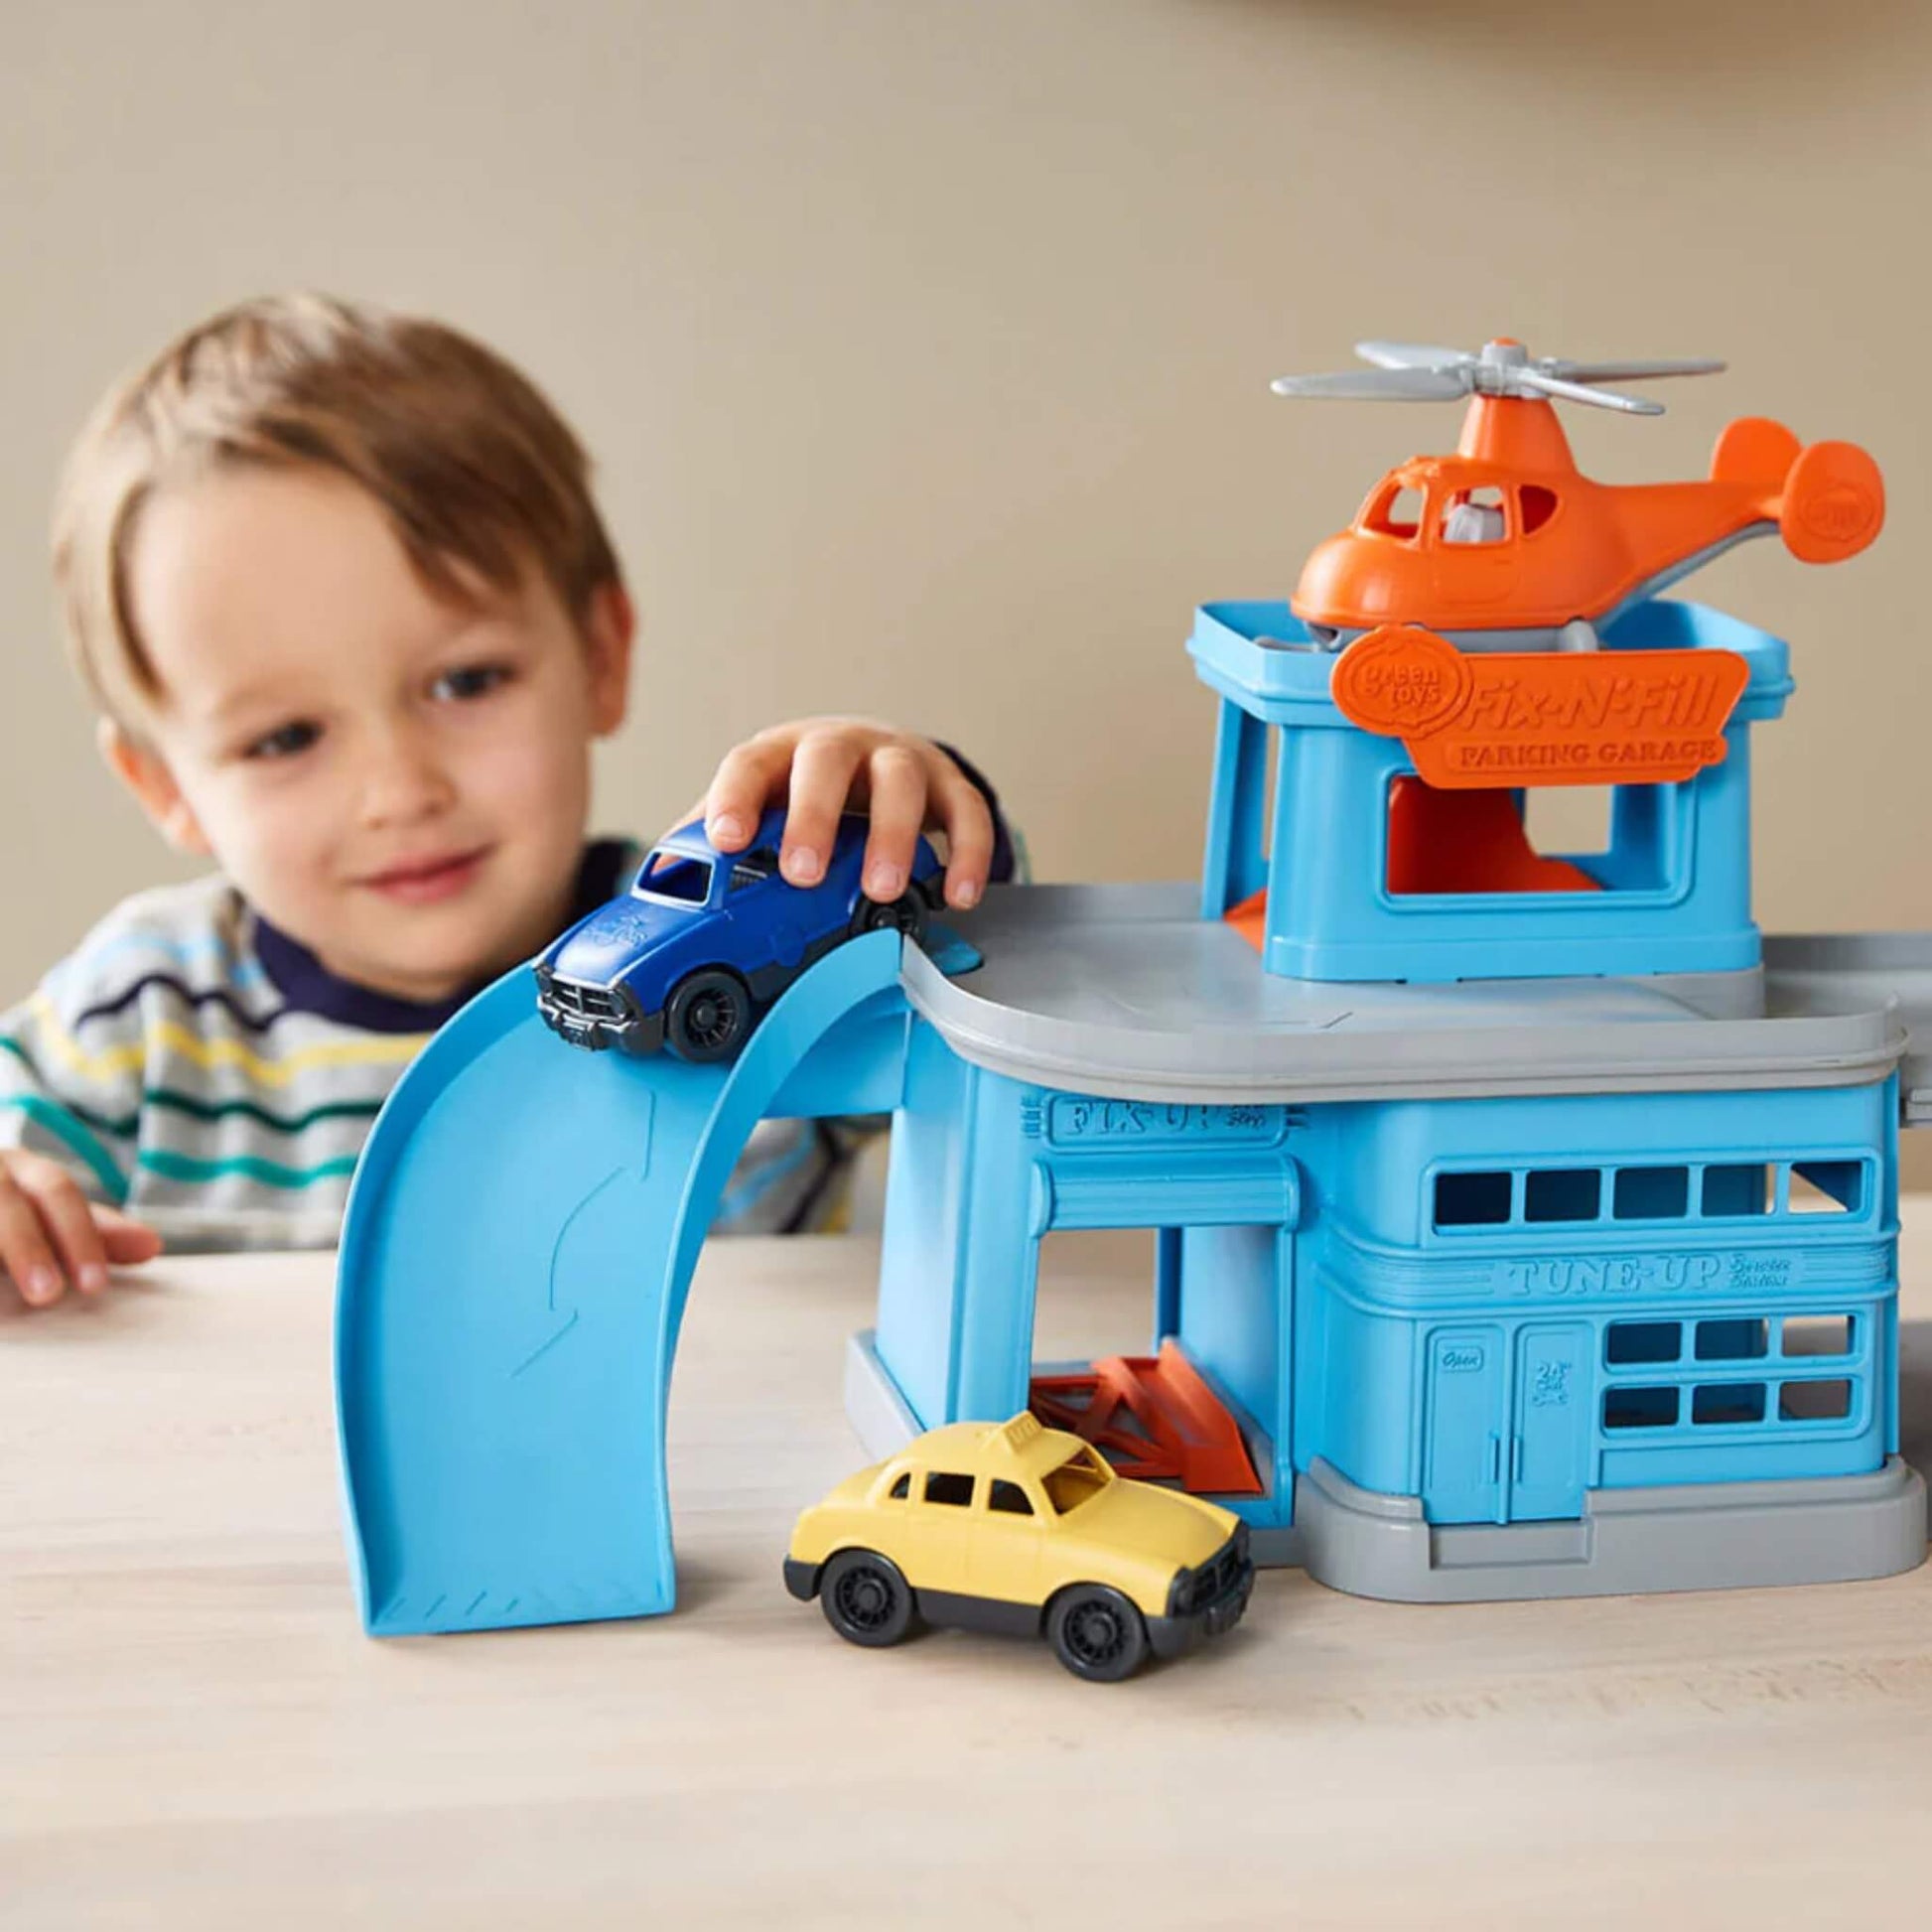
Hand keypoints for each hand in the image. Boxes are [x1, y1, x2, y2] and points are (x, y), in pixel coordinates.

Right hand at [0, 1150, 161, 1307]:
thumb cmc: (10, 1207)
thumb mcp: (46, 1213)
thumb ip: (94, 1231)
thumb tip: (152, 1246)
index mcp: (21, 1167)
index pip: (58, 1192)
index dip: (79, 1237)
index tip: (95, 1286)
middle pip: (8, 1204)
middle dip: (28, 1248)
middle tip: (48, 1296)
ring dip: (7, 1246)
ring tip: (2, 1309)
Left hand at [693, 718, 996, 910]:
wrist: (876, 760)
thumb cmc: (805, 794)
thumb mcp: (760, 808)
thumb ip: (714, 843)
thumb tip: (659, 888)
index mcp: (780, 753)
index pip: (750, 764)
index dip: (735, 799)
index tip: (725, 841)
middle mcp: (839, 747)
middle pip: (826, 761)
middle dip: (816, 815)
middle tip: (805, 872)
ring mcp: (898, 759)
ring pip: (900, 779)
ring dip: (891, 834)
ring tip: (882, 889)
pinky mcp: (948, 782)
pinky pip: (965, 811)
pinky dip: (966, 853)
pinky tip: (957, 896)